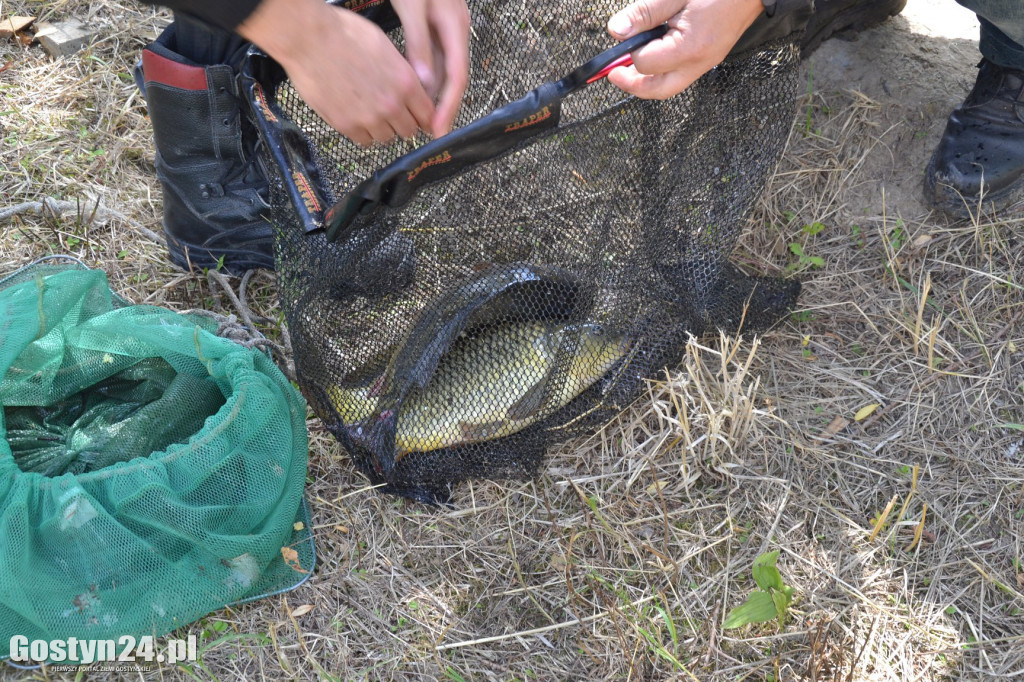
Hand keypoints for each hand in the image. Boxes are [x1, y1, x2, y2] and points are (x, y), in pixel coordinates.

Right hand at [238, 0, 435, 145]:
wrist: (309, 38)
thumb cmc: (344, 33)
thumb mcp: (385, 47)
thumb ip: (402, 73)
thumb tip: (411, 88)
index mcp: (406, 83)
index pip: (428, 115)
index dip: (424, 117)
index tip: (419, 118)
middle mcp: (391, 105)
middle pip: (408, 130)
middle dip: (403, 123)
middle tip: (392, 115)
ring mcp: (369, 118)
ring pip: (387, 138)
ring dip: (382, 129)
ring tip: (371, 114)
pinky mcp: (346, 125)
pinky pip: (363, 140)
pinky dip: (363, 133)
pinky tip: (356, 118)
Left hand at [391, 0, 470, 136]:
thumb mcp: (412, 7)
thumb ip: (418, 45)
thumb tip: (425, 84)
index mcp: (455, 27)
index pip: (457, 76)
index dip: (448, 106)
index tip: (438, 129)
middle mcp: (455, 30)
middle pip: (453, 77)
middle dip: (443, 106)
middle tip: (430, 132)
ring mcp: (446, 28)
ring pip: (443, 69)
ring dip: (433, 94)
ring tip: (421, 118)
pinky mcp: (435, 25)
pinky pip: (433, 57)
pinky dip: (426, 75)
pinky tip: (415, 90)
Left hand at [606, 0, 764, 98]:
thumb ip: (645, 13)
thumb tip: (617, 31)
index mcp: (690, 48)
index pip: (647, 64)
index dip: (630, 52)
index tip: (625, 35)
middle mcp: (699, 63)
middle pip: (658, 91)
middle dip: (632, 85)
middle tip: (613, 73)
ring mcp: (706, 64)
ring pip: (669, 87)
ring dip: (646, 81)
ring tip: (629, 67)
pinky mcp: (709, 59)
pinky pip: (680, 75)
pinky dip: (662, 72)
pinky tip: (654, 57)